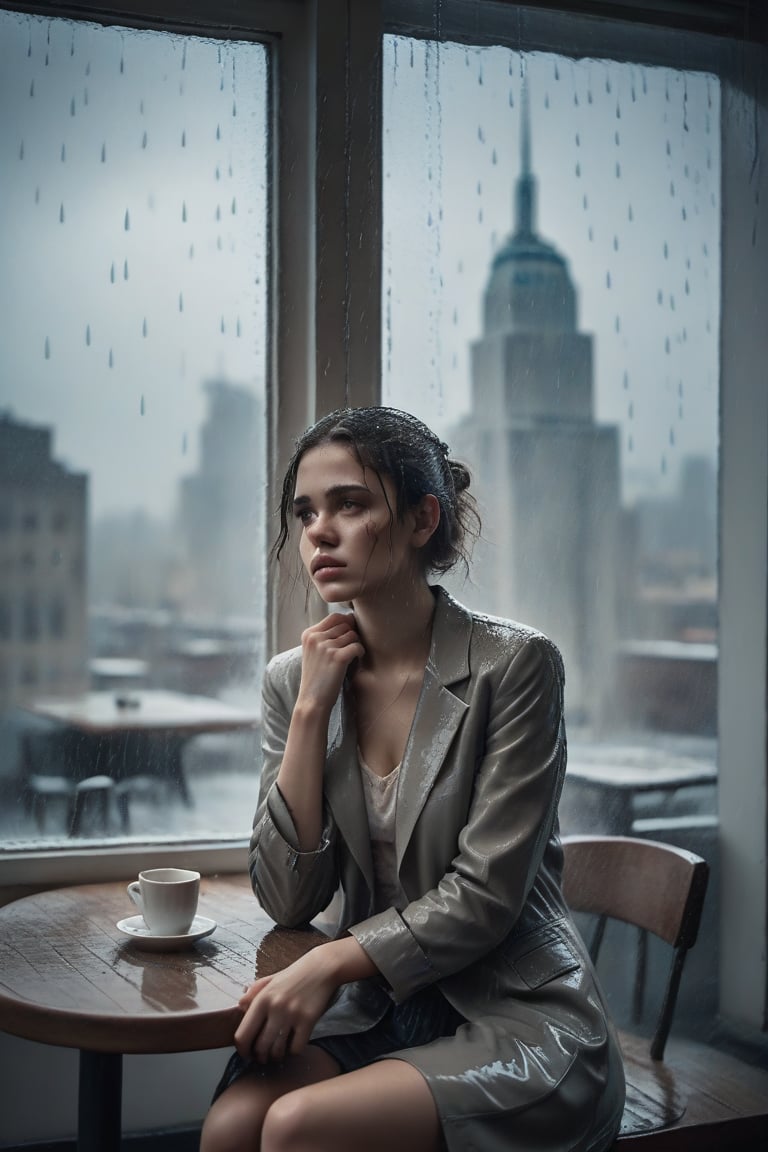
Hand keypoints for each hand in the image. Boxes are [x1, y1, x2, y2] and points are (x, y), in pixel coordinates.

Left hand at [234, 946, 340, 1063]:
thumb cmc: (296, 974)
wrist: (322, 967)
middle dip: (259, 1057)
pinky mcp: (309, 1020)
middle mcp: (275, 1007)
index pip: (242, 1035)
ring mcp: (292, 1015)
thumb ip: (254, 992)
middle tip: (262, 1057)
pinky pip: (296, 1048)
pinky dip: (293, 1051)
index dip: (242, 1050)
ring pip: (277, 1051)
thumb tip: (239, 1006)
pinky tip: (293, 1044)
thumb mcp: (271, 980)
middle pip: (260, 1047)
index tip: (246, 1054)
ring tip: (277, 1053)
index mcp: (262, 998)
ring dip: (276, 1057)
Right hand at [297, 612, 363, 713]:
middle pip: (345, 625)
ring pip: (353, 635)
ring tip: (350, 658)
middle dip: (352, 636)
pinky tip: (354, 662)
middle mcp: (316, 637)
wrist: (312, 701)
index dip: (347, 623)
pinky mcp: (337, 657)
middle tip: (349, 650)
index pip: (334, 617)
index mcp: (309, 634)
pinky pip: (357, 646)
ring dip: (355, 645)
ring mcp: (326, 646)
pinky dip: (360, 653)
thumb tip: (350, 618)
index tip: (348, 637)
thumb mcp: (314, 652)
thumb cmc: (317, 677)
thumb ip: (325, 635)